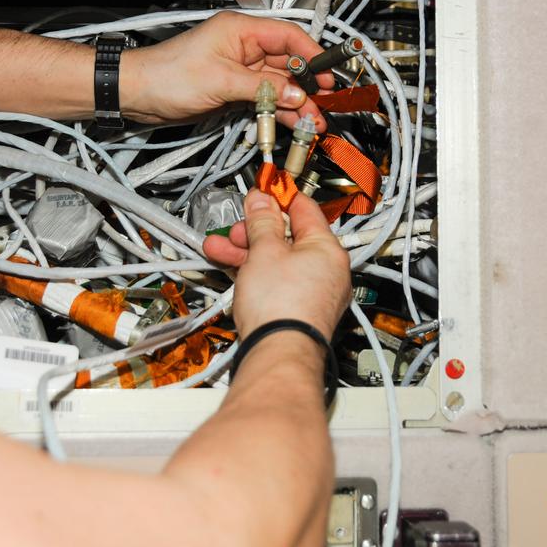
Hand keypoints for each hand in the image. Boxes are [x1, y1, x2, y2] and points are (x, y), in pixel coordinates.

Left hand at [120, 11, 335, 129]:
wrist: (137, 95)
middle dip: (307, 86)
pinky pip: (264, 99)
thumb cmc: (167, 75)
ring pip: (279, 85)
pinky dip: (278, 111)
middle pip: (288, 64)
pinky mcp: (233, 90)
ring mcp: (239, 70)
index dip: (311, 55)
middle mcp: (243, 47)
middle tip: (325, 105)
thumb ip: (263, 88)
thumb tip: (297, 94)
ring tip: (313, 122)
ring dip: (296, 103)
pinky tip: (292, 123)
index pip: (288, 37)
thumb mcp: (221, 80)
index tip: (327, 75)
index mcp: (241, 31)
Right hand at [203, 189, 350, 337]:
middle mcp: (328, 271)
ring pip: (278, 263)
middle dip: (255, 231)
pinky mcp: (299, 313)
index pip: (305, 210)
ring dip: (248, 253)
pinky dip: (256, 275)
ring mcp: (314, 294)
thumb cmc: (281, 306)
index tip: (262, 192)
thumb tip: (262, 201)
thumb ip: (262, 222)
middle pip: (289, 238)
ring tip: (218, 249)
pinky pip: (278, 284)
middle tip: (235, 227)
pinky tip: (232, 270)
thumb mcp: (264, 250)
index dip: (279, 197)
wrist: (278, 353)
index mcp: (327, 249)